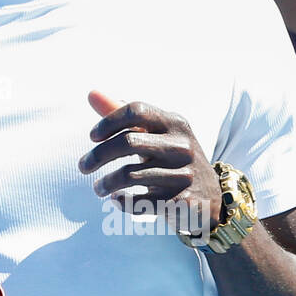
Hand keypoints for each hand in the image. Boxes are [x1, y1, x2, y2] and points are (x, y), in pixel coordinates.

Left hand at [78, 90, 222, 239]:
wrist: (212, 199)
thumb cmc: (173, 161)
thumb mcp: (157, 135)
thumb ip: (125, 116)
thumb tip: (91, 94)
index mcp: (175, 123)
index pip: (136, 111)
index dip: (108, 122)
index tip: (92, 137)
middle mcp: (181, 146)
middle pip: (128, 143)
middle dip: (97, 156)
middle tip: (82, 166)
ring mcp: (183, 175)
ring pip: (129, 175)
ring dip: (105, 183)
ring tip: (98, 188)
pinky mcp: (181, 202)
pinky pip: (140, 202)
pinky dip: (121, 202)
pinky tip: (115, 200)